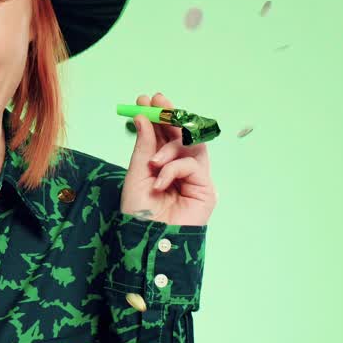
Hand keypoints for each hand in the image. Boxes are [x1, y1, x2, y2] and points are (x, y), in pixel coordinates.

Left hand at [121, 92, 217, 226]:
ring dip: (171, 145)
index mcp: (162, 167)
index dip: (158, 116)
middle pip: (182, 135)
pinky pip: (193, 164)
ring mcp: (194, 179)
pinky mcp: (205, 190)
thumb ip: (144, 147)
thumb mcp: (136, 175)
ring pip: (192, 146)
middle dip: (170, 116)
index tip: (145, 99)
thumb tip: (143, 117)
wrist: (147, 243)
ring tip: (154, 161)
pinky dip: (174, 168)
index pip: (164, 135)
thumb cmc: (139, 214)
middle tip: (157, 101)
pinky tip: (160, 180)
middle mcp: (180, 170)